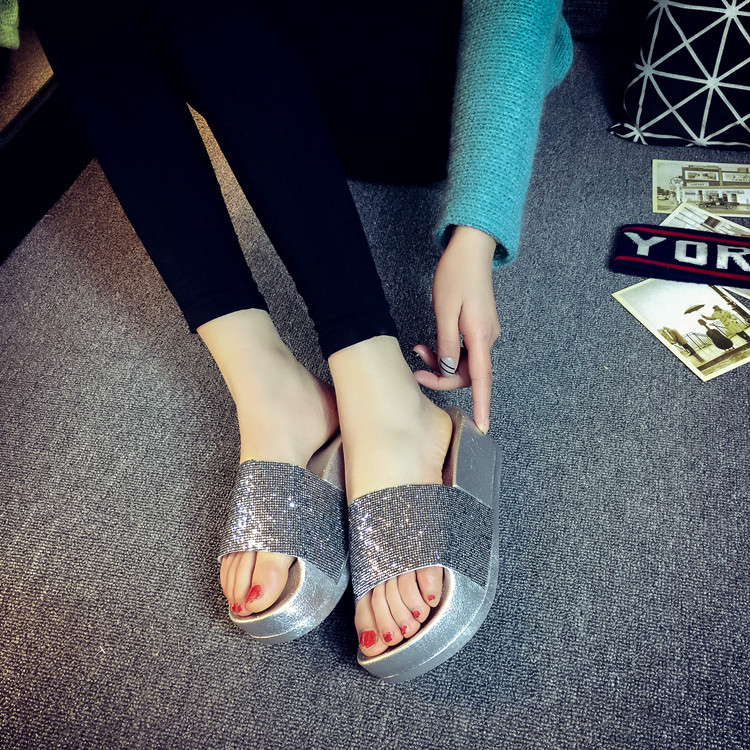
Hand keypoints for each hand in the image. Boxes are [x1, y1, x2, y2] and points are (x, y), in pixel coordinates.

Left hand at [413, 225, 499, 432]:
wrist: (471, 250)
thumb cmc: (456, 275)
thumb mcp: (445, 311)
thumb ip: (447, 343)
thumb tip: (449, 369)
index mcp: (480, 336)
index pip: (482, 379)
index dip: (482, 404)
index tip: (482, 425)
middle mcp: (487, 338)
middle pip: (468, 374)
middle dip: (441, 376)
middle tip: (416, 368)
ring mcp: (484, 333)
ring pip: (463, 363)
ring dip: (441, 363)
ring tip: (419, 350)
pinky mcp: (479, 328)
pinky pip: (464, 351)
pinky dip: (446, 352)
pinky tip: (430, 344)